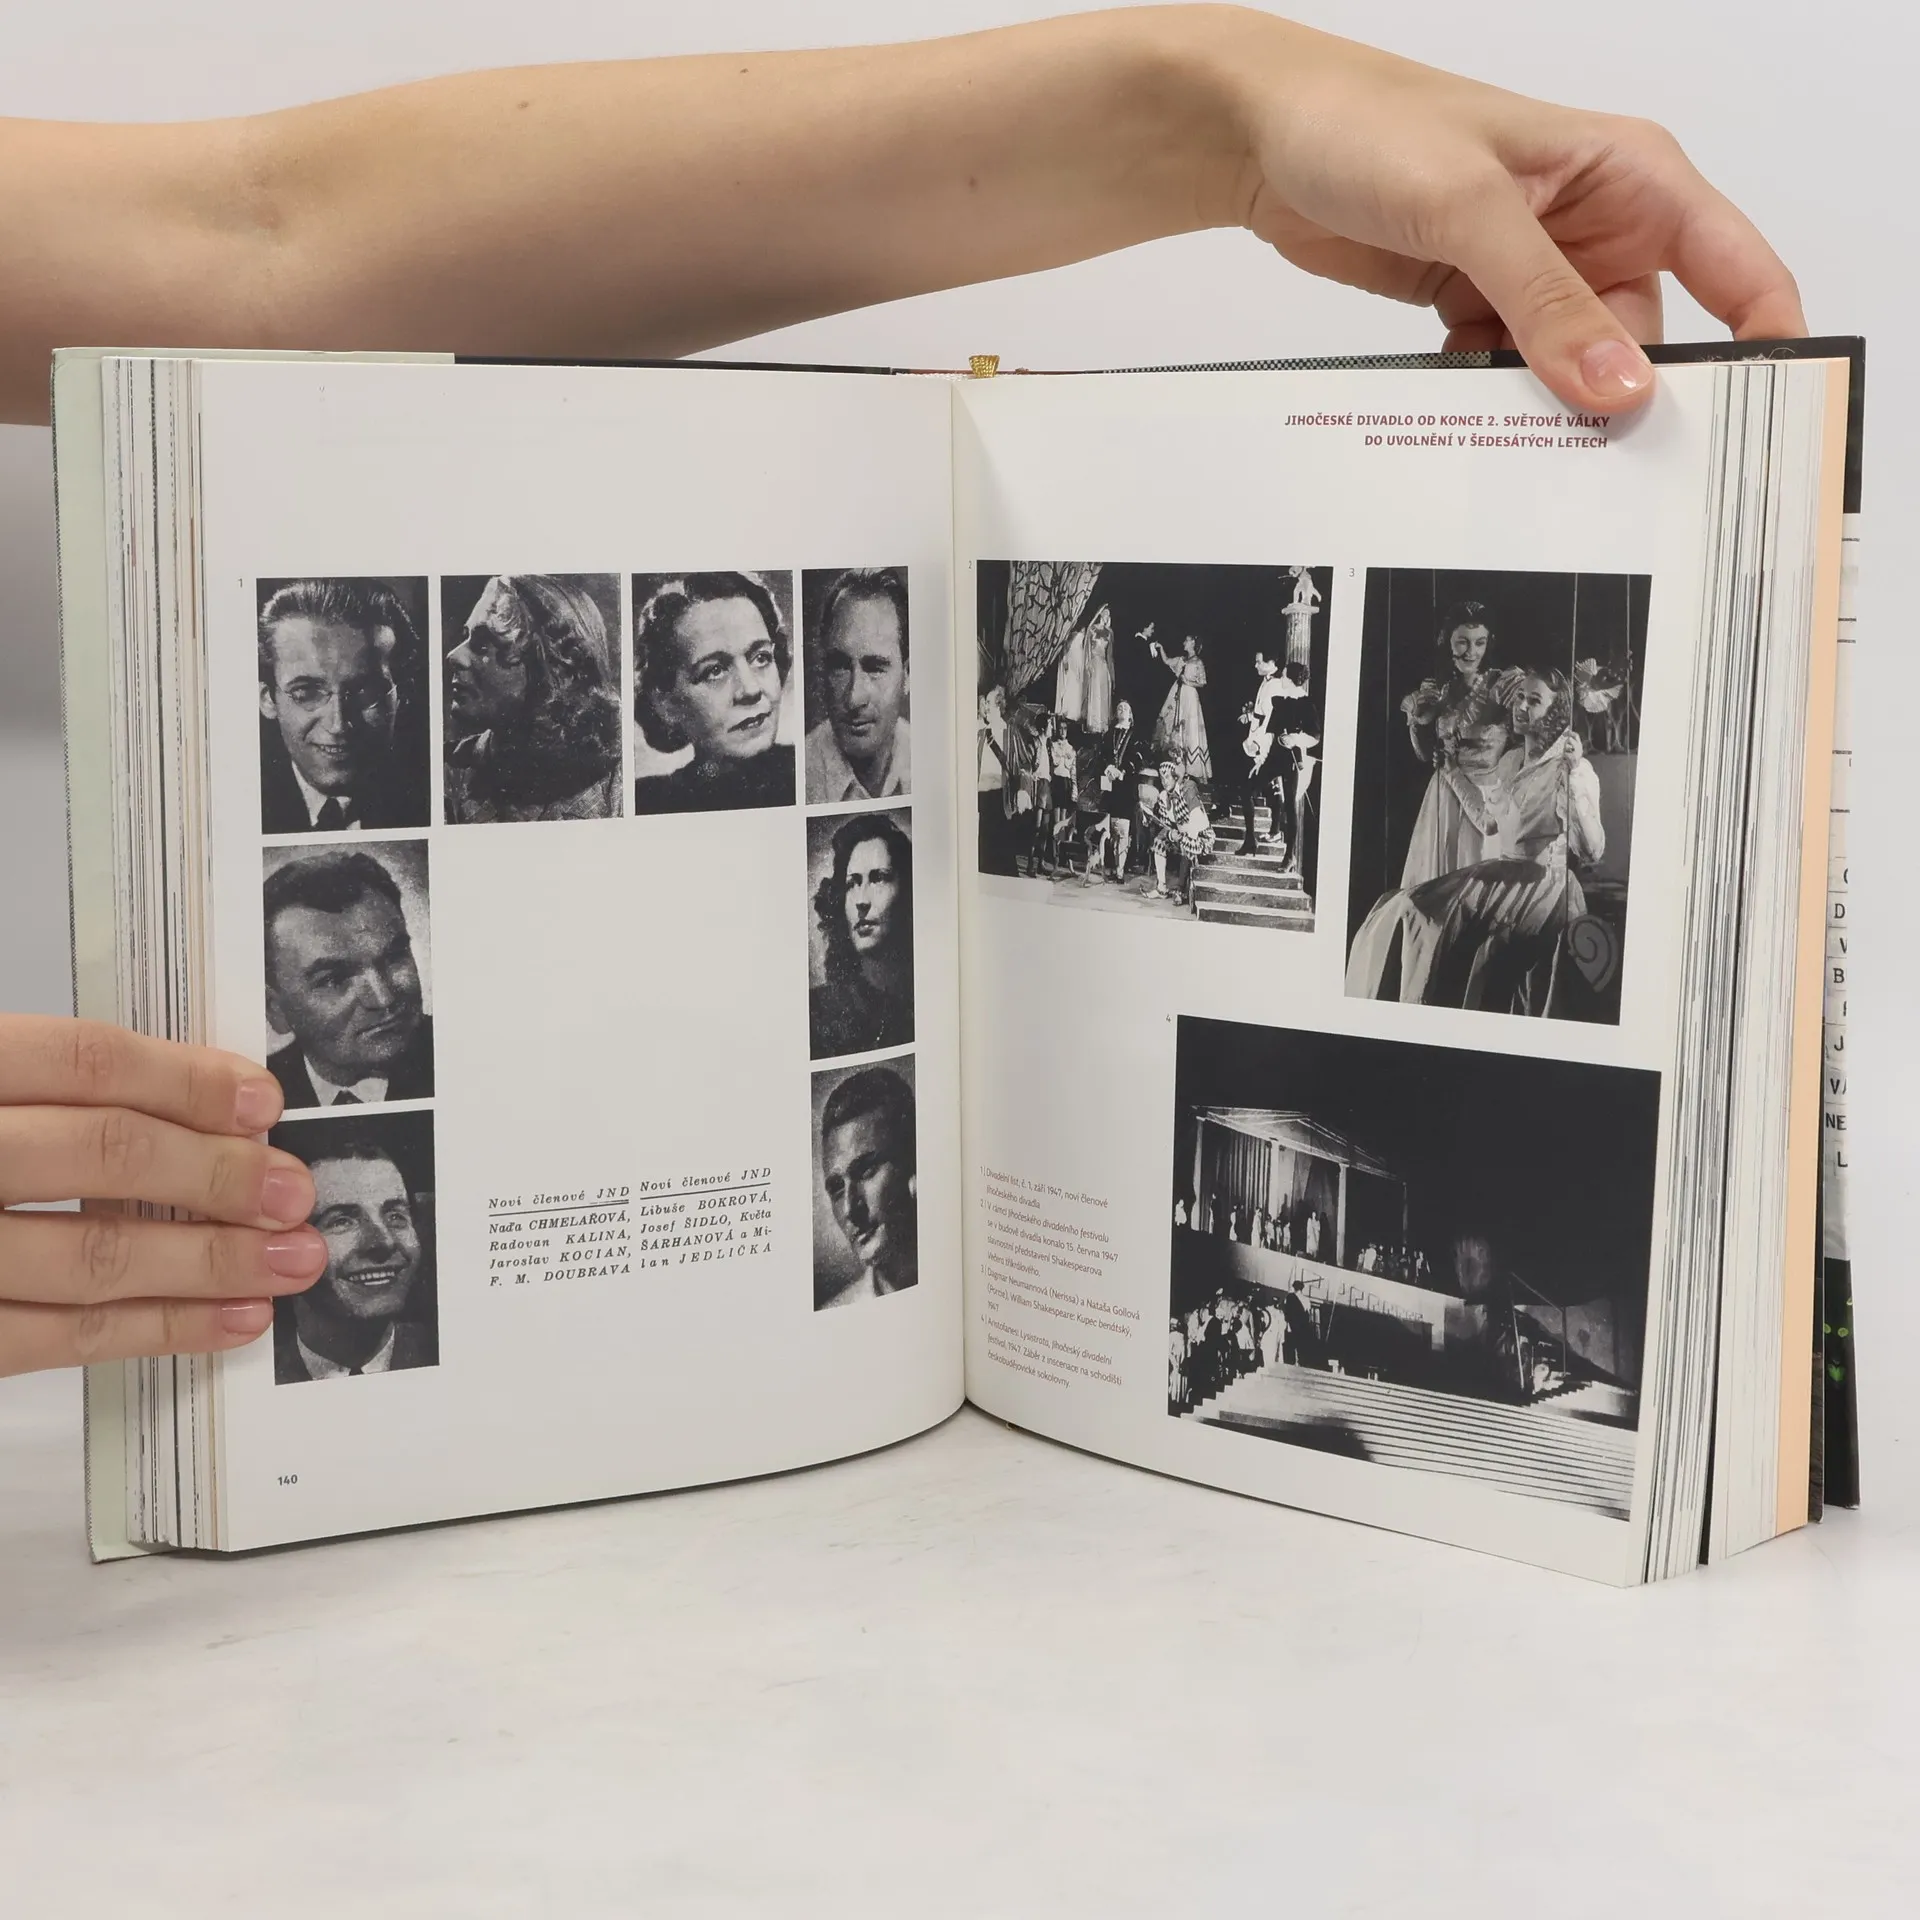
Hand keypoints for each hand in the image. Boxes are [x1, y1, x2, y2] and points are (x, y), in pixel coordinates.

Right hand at [0, 1015, 325, 1376]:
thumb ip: (52, 1087)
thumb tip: (203, 1103)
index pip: (84, 1062)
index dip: (186, 1080)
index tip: (261, 1102)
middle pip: (103, 1156)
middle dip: (218, 1176)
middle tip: (293, 1191)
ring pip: (91, 1258)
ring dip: (209, 1264)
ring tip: (289, 1261)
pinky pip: (56, 1338)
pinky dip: (155, 1329)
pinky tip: (228, 1319)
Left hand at [1195, 9, 1804, 410]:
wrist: (1263, 139)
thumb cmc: (1368, 124)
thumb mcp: (1470, 207)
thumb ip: (1545, 301)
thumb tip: (1618, 385)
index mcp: (1630, 177)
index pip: (1735, 267)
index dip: (1762, 344)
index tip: (1758, 420)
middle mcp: (1595, 227)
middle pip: (1647, 342)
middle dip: (1626, 401)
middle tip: (1608, 468)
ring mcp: (1533, 272)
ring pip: (1571, 370)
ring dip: (1547, 409)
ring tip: (1524, 448)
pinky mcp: (1475, 304)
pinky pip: (1504, 374)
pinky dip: (1489, 400)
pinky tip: (1464, 415)